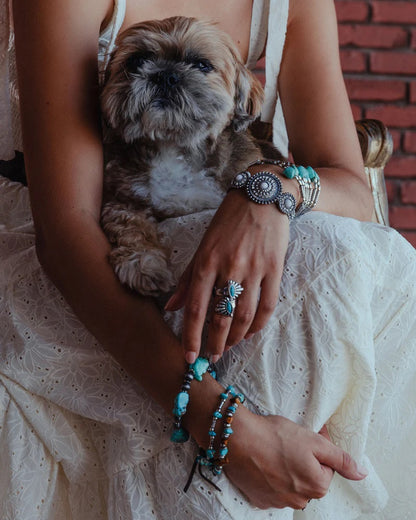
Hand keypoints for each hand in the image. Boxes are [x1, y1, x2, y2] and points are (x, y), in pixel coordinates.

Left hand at [165, 189, 289, 362]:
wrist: (262, 196)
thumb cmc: (227, 222)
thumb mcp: (202, 246)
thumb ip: (188, 280)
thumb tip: (171, 307)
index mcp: (206, 262)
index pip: (196, 309)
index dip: (191, 337)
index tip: (188, 358)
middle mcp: (229, 268)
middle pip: (221, 317)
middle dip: (214, 343)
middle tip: (212, 357)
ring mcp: (254, 269)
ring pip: (245, 316)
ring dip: (235, 338)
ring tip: (228, 347)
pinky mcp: (275, 268)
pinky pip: (268, 305)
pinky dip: (259, 324)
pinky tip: (251, 333)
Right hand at [225, 411, 367, 509]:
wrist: (239, 439)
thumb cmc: (276, 436)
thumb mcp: (314, 441)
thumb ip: (340, 459)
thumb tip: (361, 474)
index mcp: (317, 486)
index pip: (327, 469)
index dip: (317, 450)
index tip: (304, 439)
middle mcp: (300, 499)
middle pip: (309, 479)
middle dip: (302, 463)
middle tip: (288, 444)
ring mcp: (278, 502)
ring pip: (291, 486)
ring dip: (286, 471)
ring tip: (273, 452)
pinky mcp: (260, 499)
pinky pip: (272, 490)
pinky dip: (270, 478)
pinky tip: (263, 463)